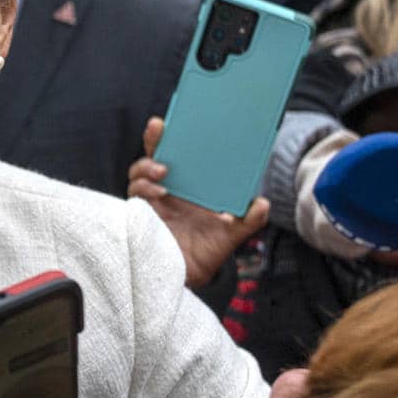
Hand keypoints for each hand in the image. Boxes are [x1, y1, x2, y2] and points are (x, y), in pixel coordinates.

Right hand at [129, 117, 269, 287]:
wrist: (190, 278)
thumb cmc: (208, 251)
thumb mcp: (232, 234)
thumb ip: (248, 220)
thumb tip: (262, 204)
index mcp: (187, 185)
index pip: (178, 153)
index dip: (175, 135)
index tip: (180, 119)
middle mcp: (166, 188)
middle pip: (154, 155)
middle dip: (154, 137)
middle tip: (159, 126)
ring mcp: (151, 201)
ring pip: (139, 173)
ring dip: (148, 167)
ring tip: (164, 170)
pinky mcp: (140, 215)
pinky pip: (135, 195)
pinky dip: (145, 189)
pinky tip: (159, 192)